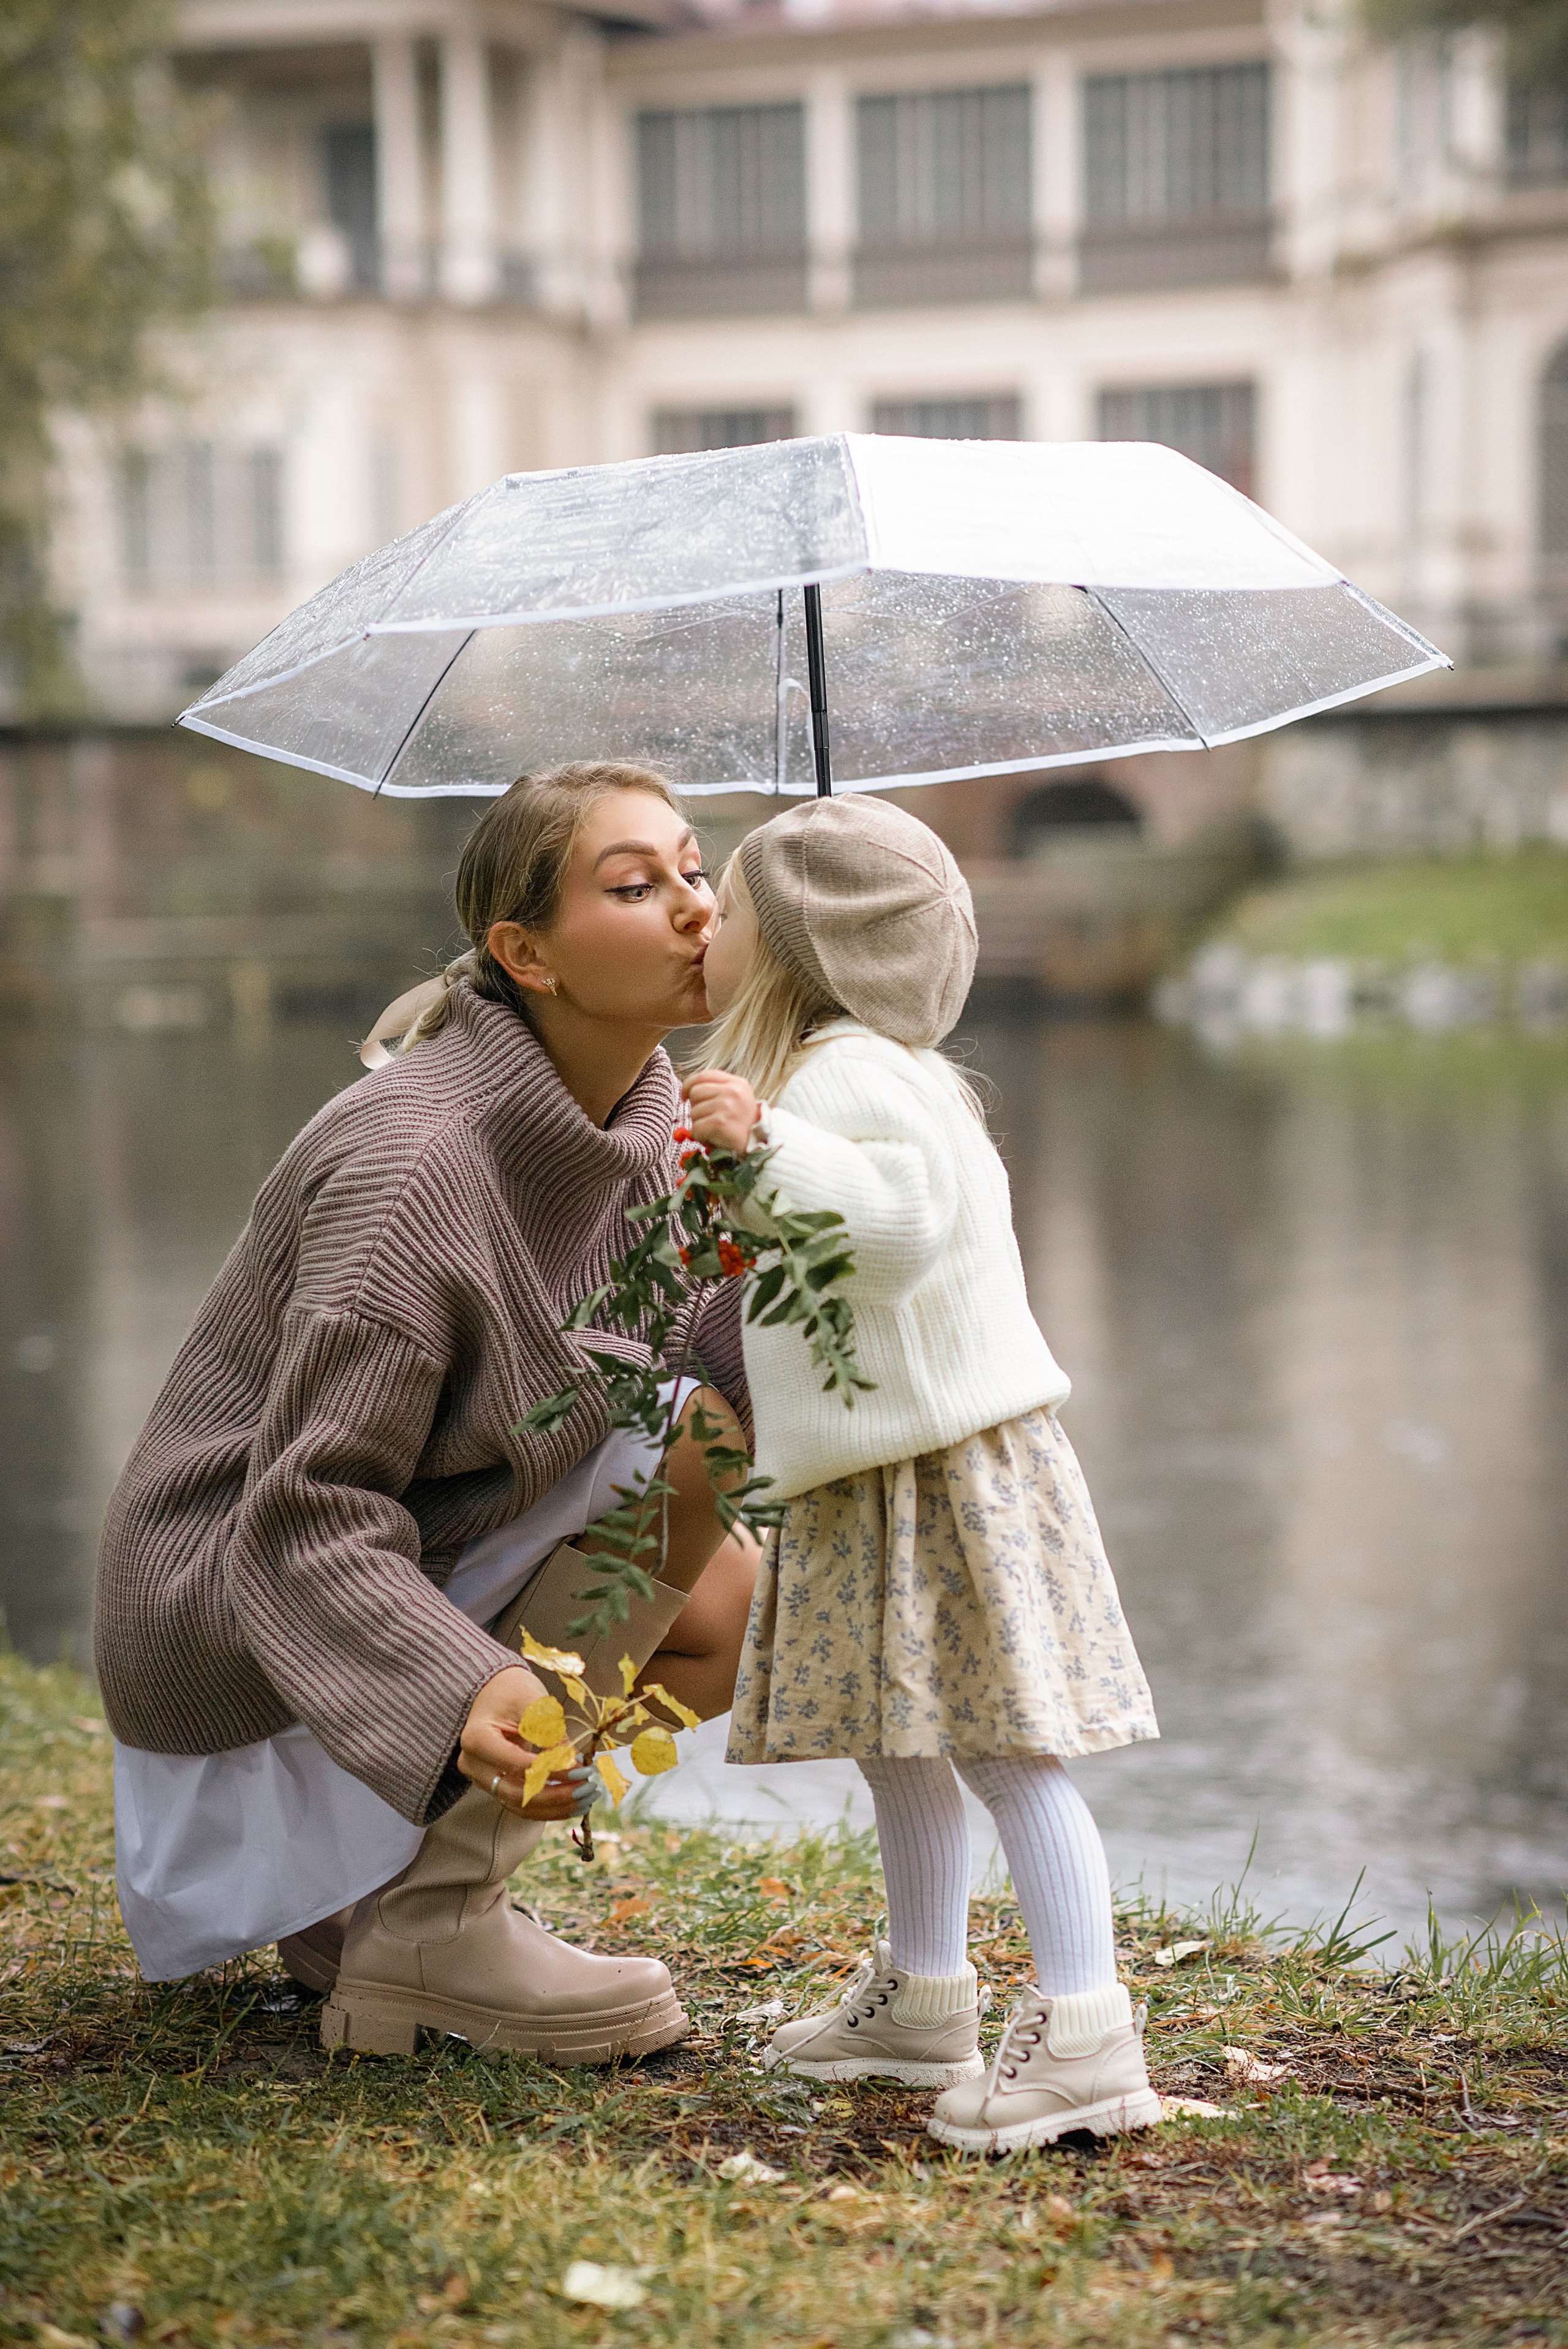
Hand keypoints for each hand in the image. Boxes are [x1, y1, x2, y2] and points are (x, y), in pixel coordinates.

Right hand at [458, 1666, 598, 1821]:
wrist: (495, 1692)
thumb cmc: (512, 1691)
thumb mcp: (533, 1702)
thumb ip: (550, 1731)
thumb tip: (573, 1761)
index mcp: (477, 1739)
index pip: (517, 1765)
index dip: (551, 1770)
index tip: (581, 1769)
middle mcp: (474, 1765)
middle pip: (516, 1793)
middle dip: (556, 1795)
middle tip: (588, 1788)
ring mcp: (483, 1780)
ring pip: (520, 1806)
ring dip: (556, 1806)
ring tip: (587, 1799)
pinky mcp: (496, 1787)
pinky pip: (523, 1805)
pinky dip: (549, 1807)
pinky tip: (575, 1803)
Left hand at [683, 1070, 760, 1155]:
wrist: (759, 1145)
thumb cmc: (743, 1124)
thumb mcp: (737, 1099)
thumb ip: (717, 1090)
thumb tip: (688, 1090)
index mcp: (736, 1083)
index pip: (704, 1075)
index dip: (689, 1085)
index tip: (685, 1097)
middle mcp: (732, 1091)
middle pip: (696, 1093)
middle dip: (696, 1108)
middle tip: (708, 1120)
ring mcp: (727, 1106)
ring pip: (693, 1112)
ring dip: (699, 1125)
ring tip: (714, 1131)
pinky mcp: (720, 1123)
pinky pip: (696, 1128)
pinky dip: (701, 1137)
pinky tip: (712, 1139)